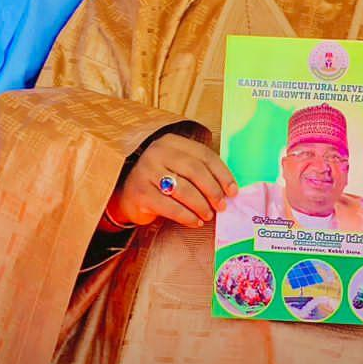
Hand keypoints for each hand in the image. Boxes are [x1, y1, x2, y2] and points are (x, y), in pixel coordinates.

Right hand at [110, 133, 237, 229]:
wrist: (129, 195)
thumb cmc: (161, 181)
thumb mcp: (177, 168)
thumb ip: (199, 171)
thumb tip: (229, 189)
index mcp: (171, 142)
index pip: (204, 154)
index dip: (222, 173)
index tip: (233, 191)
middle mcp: (157, 152)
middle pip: (195, 170)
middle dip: (213, 190)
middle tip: (222, 206)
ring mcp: (147, 171)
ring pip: (184, 189)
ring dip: (201, 205)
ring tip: (208, 215)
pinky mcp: (141, 193)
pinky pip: (171, 207)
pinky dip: (187, 216)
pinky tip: (195, 222)